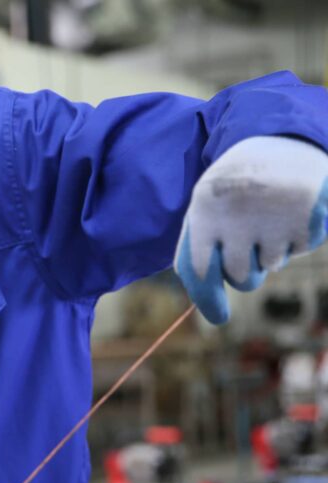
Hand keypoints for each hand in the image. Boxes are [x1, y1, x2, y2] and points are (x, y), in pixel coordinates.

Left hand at [175, 136, 327, 323]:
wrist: (280, 142)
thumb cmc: (234, 186)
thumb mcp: (206, 206)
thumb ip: (197, 250)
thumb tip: (205, 307)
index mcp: (204, 211)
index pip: (200, 270)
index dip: (208, 299)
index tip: (218, 318)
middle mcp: (236, 214)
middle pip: (240, 276)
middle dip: (246, 272)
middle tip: (249, 245)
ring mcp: (274, 216)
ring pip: (270, 265)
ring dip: (271, 252)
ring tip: (268, 217)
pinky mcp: (307, 217)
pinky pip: (298, 249)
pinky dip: (295, 239)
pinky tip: (289, 212)